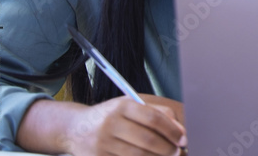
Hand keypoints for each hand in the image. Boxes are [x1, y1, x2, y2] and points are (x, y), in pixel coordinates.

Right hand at [63, 96, 185, 155]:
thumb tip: (180, 129)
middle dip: (167, 148)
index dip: (172, 130)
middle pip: (147, 139)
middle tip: (177, 152)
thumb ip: (157, 112)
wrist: (75, 128)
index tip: (183, 139)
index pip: (153, 118)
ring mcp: (102, 143)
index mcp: (122, 106)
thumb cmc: (111, 116)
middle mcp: (111, 123)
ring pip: (137, 155)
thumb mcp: (131, 106)